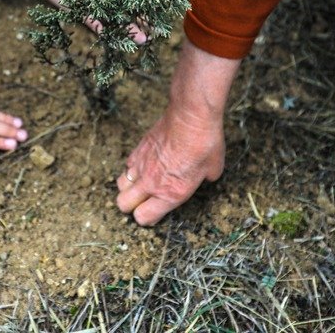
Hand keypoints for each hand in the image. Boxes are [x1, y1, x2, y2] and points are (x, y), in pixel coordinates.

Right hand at [116, 38, 240, 224]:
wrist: (191, 116)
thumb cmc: (205, 143)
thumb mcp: (213, 169)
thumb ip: (204, 179)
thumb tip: (205, 176)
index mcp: (170, 194)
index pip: (143, 217)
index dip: (147, 218)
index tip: (154, 213)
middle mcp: (151, 183)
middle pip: (123, 205)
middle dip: (130, 207)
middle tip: (142, 201)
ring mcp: (141, 165)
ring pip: (120, 185)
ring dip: (128, 188)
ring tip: (140, 184)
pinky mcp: (138, 149)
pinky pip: (126, 165)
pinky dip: (132, 168)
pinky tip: (144, 164)